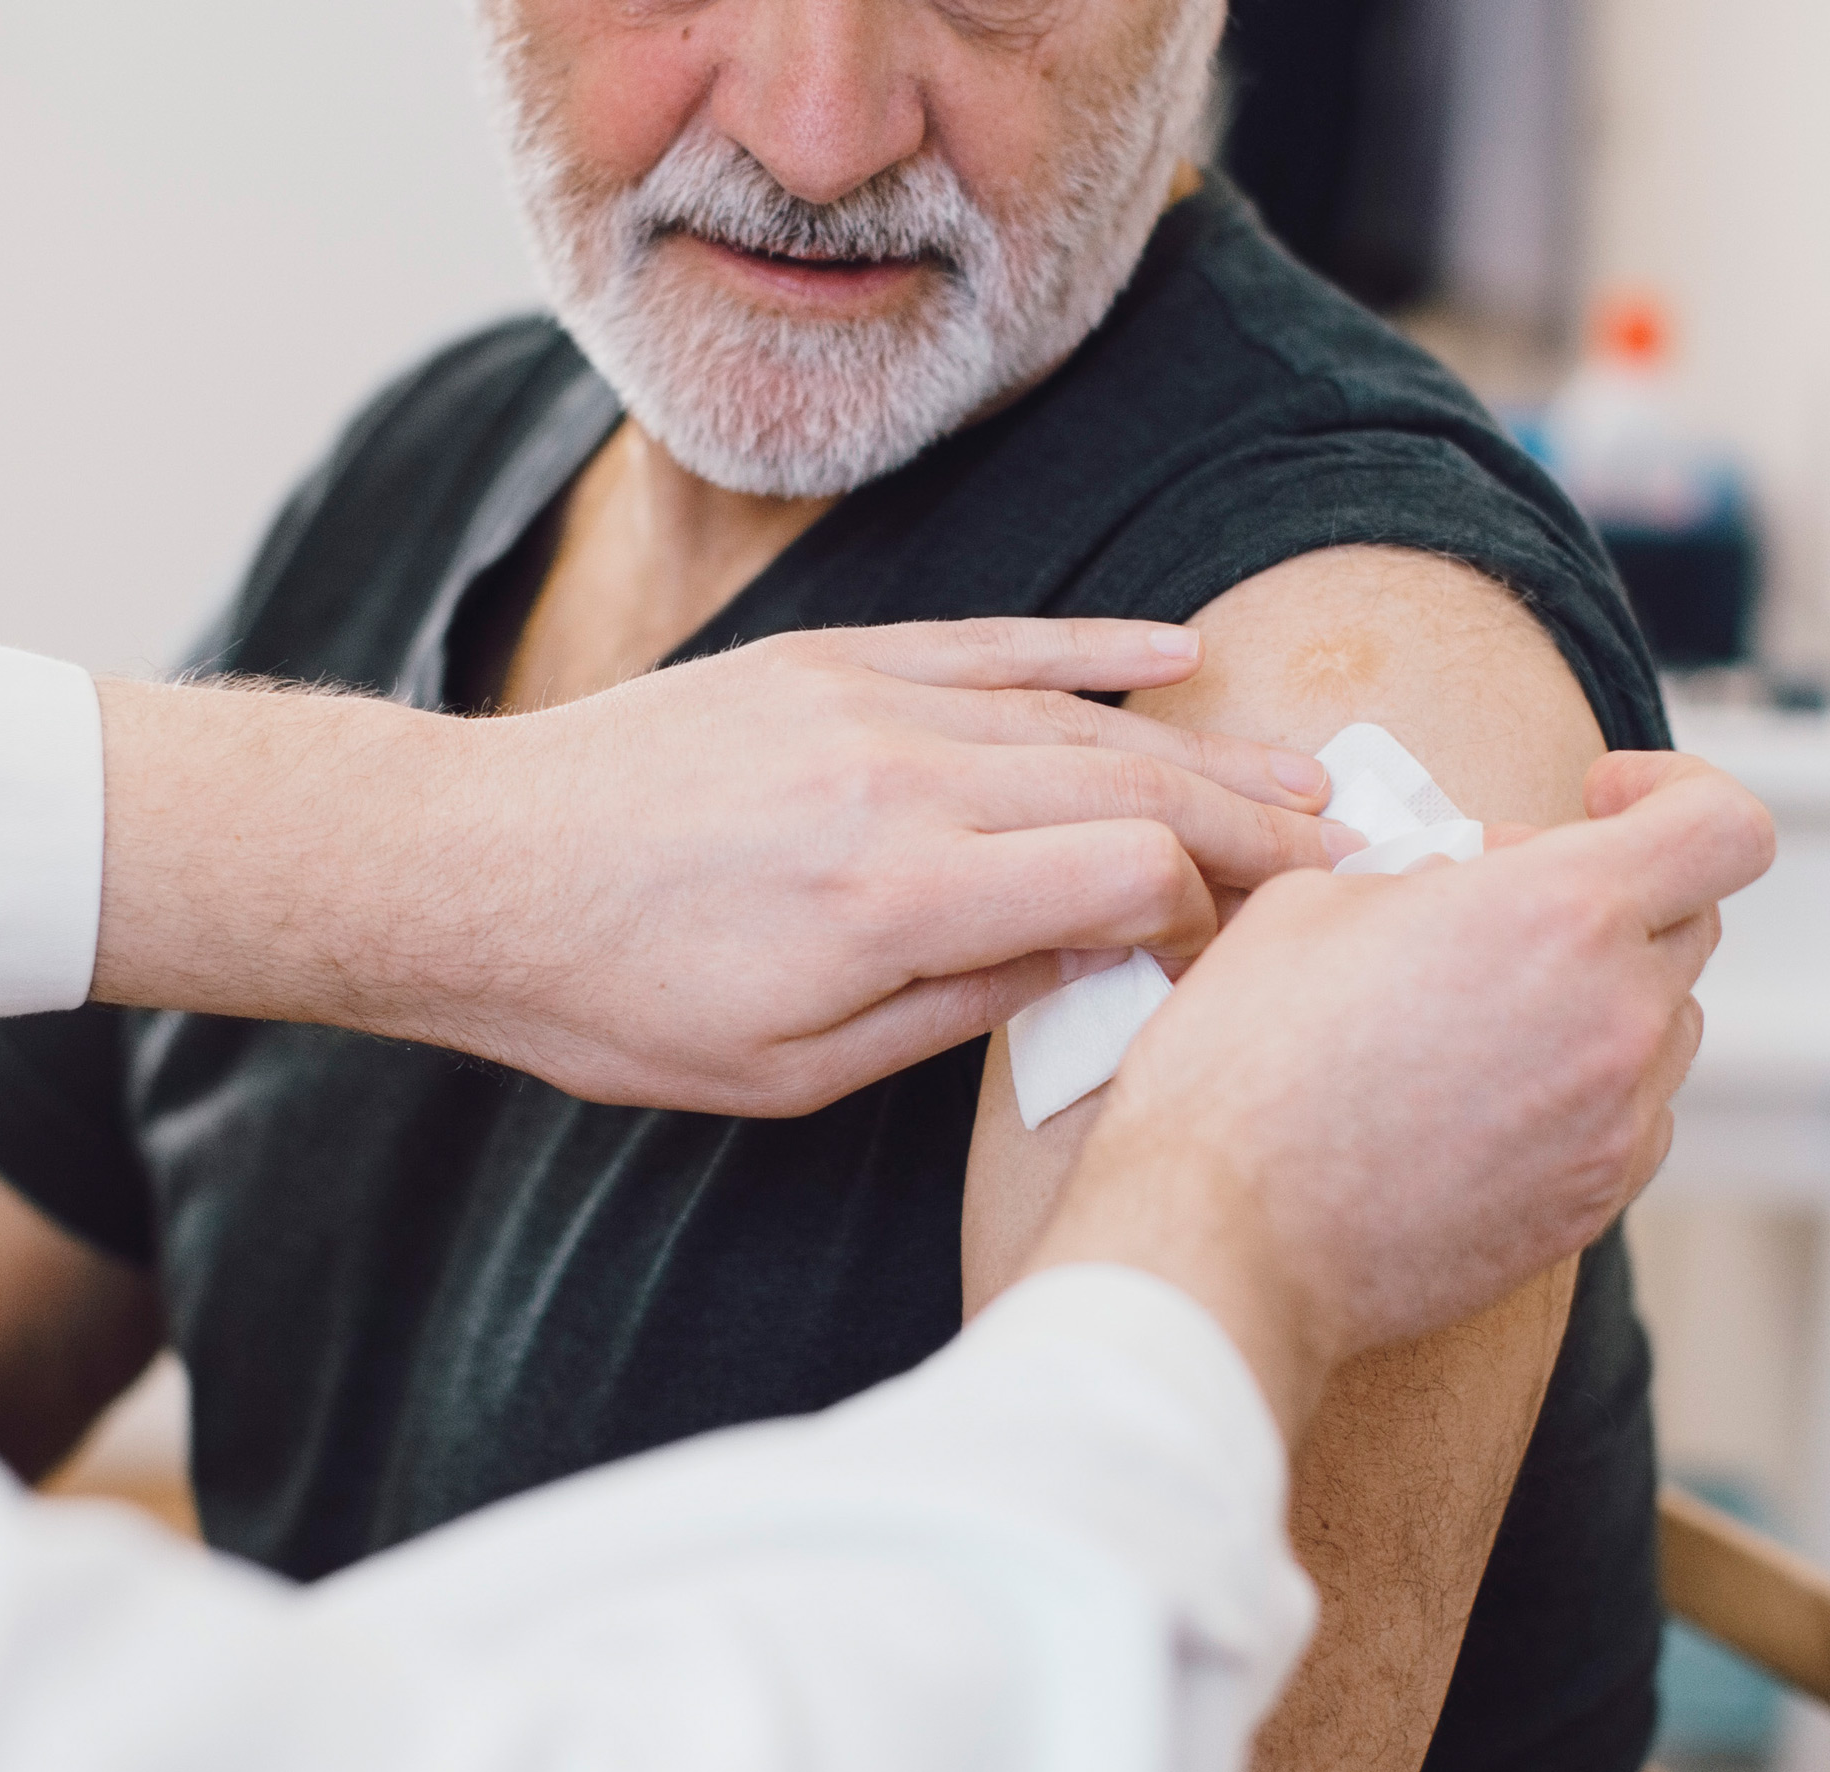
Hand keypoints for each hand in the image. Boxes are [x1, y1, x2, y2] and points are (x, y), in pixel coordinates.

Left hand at [93, 619, 1351, 1115]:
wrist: (473, 869)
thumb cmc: (614, 1001)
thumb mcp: (788, 1070)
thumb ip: (959, 1009)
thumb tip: (1097, 965)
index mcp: (897, 899)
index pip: (1129, 878)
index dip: (1216, 913)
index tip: (1265, 946)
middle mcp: (901, 779)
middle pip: (1132, 789)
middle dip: (1257, 827)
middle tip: (1356, 858)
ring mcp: (866, 703)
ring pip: (1081, 717)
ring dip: (1206, 749)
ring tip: (1309, 783)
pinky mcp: (829, 660)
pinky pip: (993, 643)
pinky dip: (1094, 649)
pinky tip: (1178, 656)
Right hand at [1025, 752, 1776, 1427]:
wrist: (1221, 1238)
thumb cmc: (1242, 1074)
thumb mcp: (1306, 904)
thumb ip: (1418, 875)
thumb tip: (1450, 890)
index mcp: (1557, 912)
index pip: (1719, 826)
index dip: (1674, 790)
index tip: (1607, 798)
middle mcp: (1615, 1016)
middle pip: (1690, 922)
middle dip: (1607, 893)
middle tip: (1497, 904)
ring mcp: (1615, 1121)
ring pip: (1663, 1024)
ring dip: (1596, 994)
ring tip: (1478, 1008)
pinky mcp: (1590, 1204)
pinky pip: (1632, 1117)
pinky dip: (1582, 1087)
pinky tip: (1480, 1093)